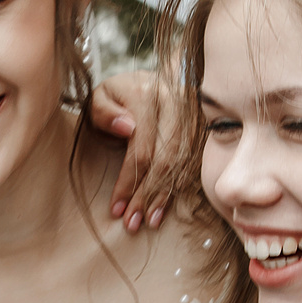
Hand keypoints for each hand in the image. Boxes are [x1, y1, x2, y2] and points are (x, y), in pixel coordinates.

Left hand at [89, 70, 181, 234]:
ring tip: (148, 221)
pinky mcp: (201, 129)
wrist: (147, 80)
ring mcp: (192, 117)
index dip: (128, 182)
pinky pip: (191, 163)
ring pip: (181, 164)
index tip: (116, 207)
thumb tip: (126, 127)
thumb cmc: (116, 94)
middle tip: (132, 222)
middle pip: (164, 160)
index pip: (141, 148)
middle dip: (146, 196)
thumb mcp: (100, 97)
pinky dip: (177, 188)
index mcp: (147, 94)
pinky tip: (163, 207)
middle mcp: (175, 104)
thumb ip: (105, 112)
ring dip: (164, 197)